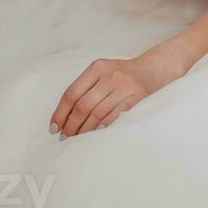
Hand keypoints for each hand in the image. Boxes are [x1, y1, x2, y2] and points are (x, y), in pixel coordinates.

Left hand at [49, 37, 194, 137]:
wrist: (153, 69)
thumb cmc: (122, 74)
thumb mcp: (103, 72)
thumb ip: (85, 88)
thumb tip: (64, 117)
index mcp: (97, 67)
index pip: (72, 93)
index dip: (60, 113)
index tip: (54, 128)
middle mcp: (110, 75)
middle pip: (83, 106)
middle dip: (71, 126)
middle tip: (65, 138)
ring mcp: (124, 87)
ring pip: (97, 114)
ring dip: (84, 131)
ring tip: (77, 140)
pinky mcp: (136, 98)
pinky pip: (114, 117)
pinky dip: (102, 128)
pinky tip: (96, 134)